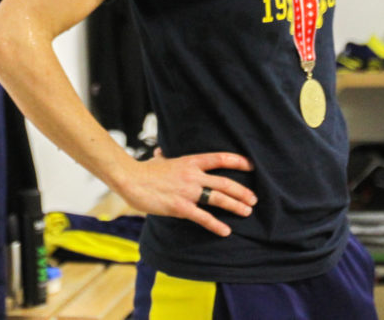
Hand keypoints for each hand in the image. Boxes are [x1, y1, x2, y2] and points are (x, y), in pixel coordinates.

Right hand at [113, 148, 255, 236]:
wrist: (130, 179)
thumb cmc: (143, 170)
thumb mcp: (158, 160)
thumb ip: (165, 157)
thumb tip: (161, 152)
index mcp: (190, 161)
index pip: (219, 158)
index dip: (237, 161)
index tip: (250, 165)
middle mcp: (193, 175)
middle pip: (224, 182)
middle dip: (242, 191)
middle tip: (253, 199)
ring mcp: (188, 191)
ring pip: (218, 198)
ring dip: (235, 205)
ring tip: (247, 212)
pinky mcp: (180, 207)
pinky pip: (203, 217)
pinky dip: (216, 225)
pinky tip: (226, 231)